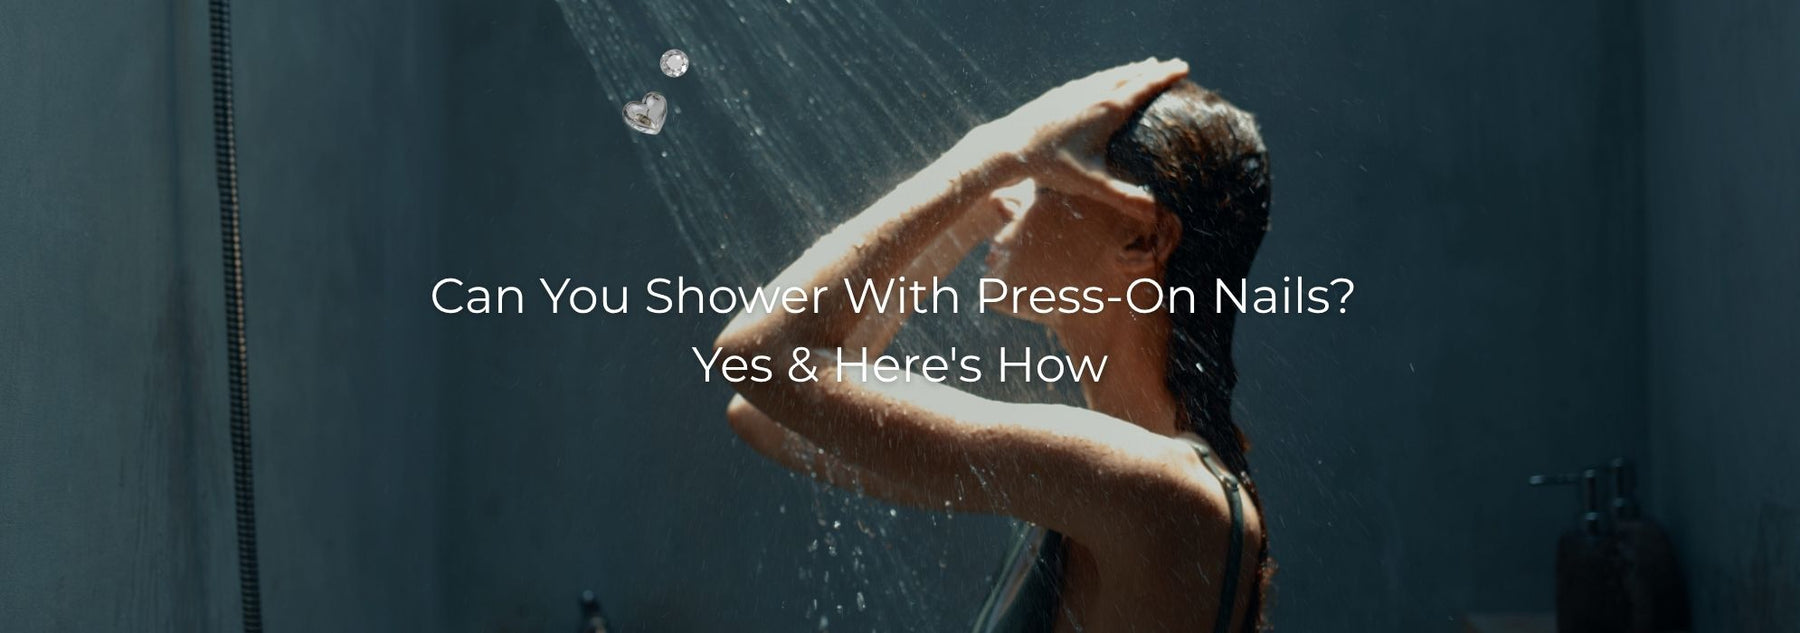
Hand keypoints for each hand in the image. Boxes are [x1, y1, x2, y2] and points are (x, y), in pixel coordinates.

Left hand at [965, 57, 1188, 221]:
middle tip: (1171, 65)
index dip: (1165, 77)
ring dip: (1130, 70)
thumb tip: (1155, 213)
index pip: (1144, 87)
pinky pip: (1091, 79)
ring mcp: (1074, 90)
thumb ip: (1124, 197)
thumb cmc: (1051, 165)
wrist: (1009, 145)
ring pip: (1109, 74)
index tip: (1183, 67)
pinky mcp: (1059, 93)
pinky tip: (1103, 79)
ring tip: (1143, 66)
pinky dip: (1106, 76)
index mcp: (1107, 109)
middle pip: (1130, 75)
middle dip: (1153, 70)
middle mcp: (1093, 93)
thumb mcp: (1091, 184)